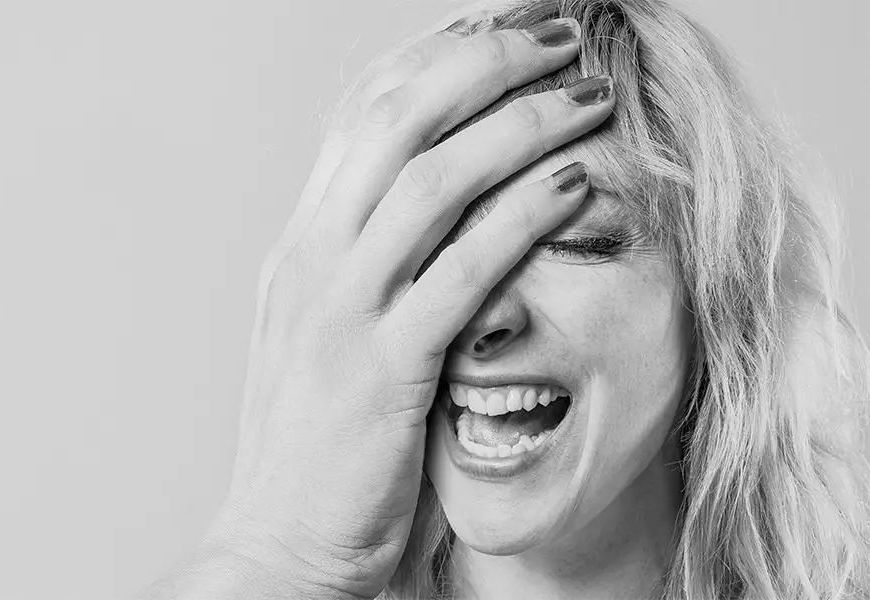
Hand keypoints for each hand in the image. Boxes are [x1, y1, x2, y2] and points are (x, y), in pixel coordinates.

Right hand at [200, 15, 613, 599]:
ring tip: (586, 95)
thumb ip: (371, 270)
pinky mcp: (384, 368)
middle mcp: (313, 260)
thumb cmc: (324, 446)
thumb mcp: (332, 336)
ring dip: (519, 124)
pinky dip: (524, 218)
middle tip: (552, 35)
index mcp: (302, 248)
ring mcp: (343, 311)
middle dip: (482, 63)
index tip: (493, 29)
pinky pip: (463, 270)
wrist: (283, 545)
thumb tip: (435, 215)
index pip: (359, 120)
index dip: (430, 59)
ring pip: (432, 180)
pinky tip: (575, 184)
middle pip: (397, 122)